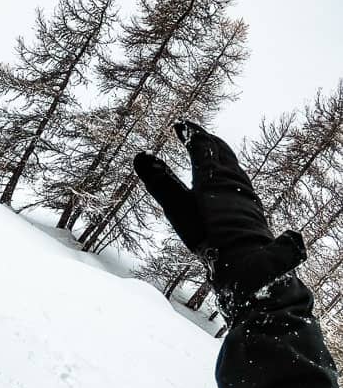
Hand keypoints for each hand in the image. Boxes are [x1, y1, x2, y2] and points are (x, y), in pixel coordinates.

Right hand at [133, 121, 305, 312]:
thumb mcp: (179, 208)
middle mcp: (232, 180)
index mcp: (214, 175)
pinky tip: (225, 188)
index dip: (191, 134)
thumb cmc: (211, 235)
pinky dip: (226, 174)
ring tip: (210, 154)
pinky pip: (237, 182)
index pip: (203, 146)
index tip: (180, 125)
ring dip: (219, 156)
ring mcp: (243, 194)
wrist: (248, 263)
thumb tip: (139, 155)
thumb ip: (160, 181)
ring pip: (231, 166)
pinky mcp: (248, 210)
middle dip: (206, 141)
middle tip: (194, 134)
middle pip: (221, 152)